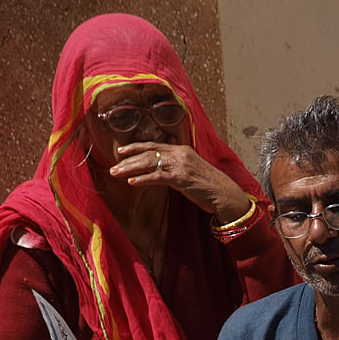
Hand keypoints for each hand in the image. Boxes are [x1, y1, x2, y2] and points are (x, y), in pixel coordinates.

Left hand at [109, 142, 251, 222]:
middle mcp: (180, 154)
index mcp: (182, 150)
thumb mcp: (192, 170)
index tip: (121, 151)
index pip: (154, 145)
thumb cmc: (209, 185)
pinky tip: (132, 182)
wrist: (225, 194)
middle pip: (148, 153)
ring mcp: (181, 166)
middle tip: (113, 166)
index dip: (136, 147)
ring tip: (117, 173)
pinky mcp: (181, 179)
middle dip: (129, 160)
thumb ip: (177, 166)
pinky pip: (157, 177)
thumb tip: (161, 169)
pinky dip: (143, 179)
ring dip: (131, 169)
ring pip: (149, 163)